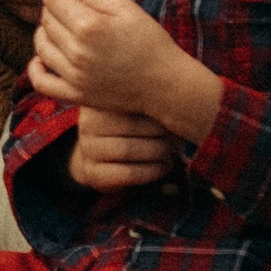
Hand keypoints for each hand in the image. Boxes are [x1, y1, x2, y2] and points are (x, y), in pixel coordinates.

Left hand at [29, 0, 220, 143]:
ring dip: (45, 32)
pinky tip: (44, 57)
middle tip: (66, 6)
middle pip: (46, 20)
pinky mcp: (75, 95)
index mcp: (89, 25)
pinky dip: (35, 67)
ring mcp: (74, 76)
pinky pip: (40, 81)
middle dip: (52, 7)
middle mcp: (77, 51)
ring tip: (61, 28)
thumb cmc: (149, 41)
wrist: (165, 84)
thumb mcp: (124, 8)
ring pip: (40, 46)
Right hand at [66, 102, 180, 193]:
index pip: (132, 98)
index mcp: (101, 98)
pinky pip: (127, 173)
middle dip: (160, 134)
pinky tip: (161, 168)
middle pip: (130, 124)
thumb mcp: (144, 110)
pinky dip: (151, 172)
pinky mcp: (93, 172)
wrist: (108, 157)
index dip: (158, 111)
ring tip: (169, 154)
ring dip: (157, 154)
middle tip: (175, 140)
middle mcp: (88, 121)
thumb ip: (156, 106)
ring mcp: (88, 147)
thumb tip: (182, 113)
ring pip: (127, 150)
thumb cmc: (137, 128)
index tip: (175, 117)